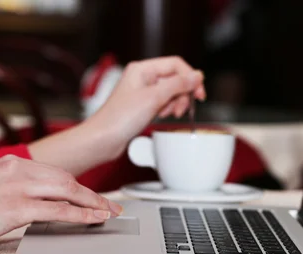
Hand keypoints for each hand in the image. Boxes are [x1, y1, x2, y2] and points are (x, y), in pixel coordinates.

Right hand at [0, 155, 121, 250]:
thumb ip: (16, 187)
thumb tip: (42, 199)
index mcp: (11, 163)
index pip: (56, 173)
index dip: (80, 186)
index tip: (96, 196)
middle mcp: (16, 169)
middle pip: (67, 179)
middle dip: (93, 195)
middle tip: (112, 207)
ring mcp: (16, 187)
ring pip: (67, 191)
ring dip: (93, 204)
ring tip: (108, 215)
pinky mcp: (14, 208)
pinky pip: (57, 210)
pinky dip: (80, 215)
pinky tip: (93, 220)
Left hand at [88, 56, 205, 151]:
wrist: (103, 139)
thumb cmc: (119, 118)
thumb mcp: (154, 98)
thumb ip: (178, 85)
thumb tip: (197, 76)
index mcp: (142, 69)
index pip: (175, 64)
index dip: (190, 77)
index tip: (199, 93)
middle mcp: (142, 77)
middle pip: (175, 79)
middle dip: (182, 94)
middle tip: (182, 109)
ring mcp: (143, 92)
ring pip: (171, 92)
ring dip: (175, 104)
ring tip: (168, 114)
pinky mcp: (143, 105)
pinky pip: (163, 103)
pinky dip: (167, 110)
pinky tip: (161, 117)